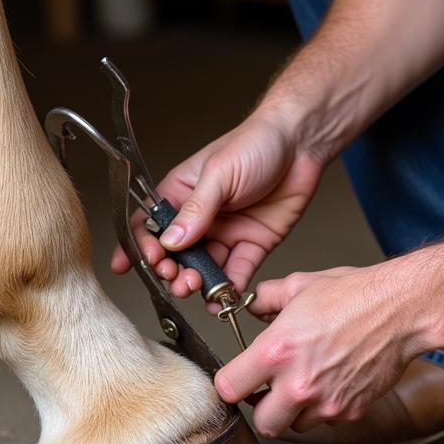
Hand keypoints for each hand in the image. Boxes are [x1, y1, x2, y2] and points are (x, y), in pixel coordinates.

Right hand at [111, 111, 323, 297]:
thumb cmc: (256, 143)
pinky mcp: (252, 244)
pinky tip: (223, 300)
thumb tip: (170, 241)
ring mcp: (226, 233)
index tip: (142, 263)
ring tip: (196, 288)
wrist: (302, 144)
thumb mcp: (220, 173)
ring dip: (197, 282)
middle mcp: (201, 217)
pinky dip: (229, 289)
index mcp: (182, 193)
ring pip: (204, 268)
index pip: (150, 224)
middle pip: (176, 254)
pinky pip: (237, 272)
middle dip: (171, 270)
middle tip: (175, 278)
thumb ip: (196, 210)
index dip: (141, 245)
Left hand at [214, 263, 429, 437]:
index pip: (229, 388)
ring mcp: (326, 402)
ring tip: (305, 383)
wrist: (400, 310)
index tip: (237, 379)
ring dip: (295, 411)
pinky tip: (332, 382)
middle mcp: (298, 384)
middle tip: (268, 391)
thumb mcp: (300, 286)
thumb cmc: (354, 296)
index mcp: (277, 352)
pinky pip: (327, 420)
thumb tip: (254, 305)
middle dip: (262, 408)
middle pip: (262, 423)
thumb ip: (267, 299)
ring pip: (296, 426)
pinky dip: (325, 408)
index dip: (230, 383)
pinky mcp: (350, 411)